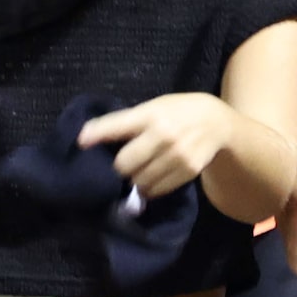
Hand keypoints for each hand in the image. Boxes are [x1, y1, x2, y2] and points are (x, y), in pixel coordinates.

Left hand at [76, 91, 236, 198]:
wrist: (215, 121)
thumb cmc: (174, 112)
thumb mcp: (150, 108)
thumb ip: (124, 122)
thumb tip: (87, 138)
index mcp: (148, 115)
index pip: (115, 126)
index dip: (95, 134)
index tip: (81, 142)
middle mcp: (163, 135)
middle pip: (124, 164)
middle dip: (119, 167)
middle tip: (122, 164)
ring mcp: (177, 154)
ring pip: (140, 180)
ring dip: (134, 179)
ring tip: (138, 172)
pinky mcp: (189, 171)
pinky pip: (159, 188)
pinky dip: (150, 188)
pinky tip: (151, 180)